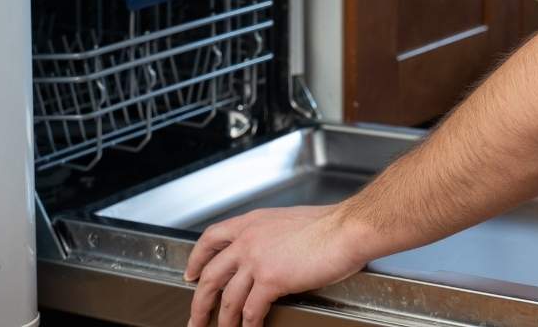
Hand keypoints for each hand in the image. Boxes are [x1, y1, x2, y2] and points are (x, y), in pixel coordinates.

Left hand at [184, 204, 370, 326]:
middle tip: (195, 317)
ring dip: (222, 320)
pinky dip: (248, 326)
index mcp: (252, 223)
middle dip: (199, 301)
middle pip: (210, 274)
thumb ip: (271, 236)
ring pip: (227, 298)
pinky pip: (251, 311)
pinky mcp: (271, 280)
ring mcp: (257, 260)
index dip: (196, 258)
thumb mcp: (288, 221)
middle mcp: (249, 240)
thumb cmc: (329, 225)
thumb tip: (269, 254)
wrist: (346, 230)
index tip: (191, 273)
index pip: (211, 238)